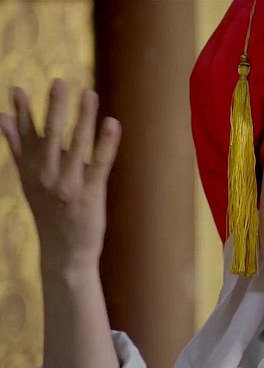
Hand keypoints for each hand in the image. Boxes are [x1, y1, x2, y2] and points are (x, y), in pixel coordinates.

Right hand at [0, 79, 120, 271]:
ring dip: (83, 118)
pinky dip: (106, 142)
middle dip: (55, 107)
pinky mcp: (91, 194)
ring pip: (76, 144)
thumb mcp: (28, 179)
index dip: (22, 112)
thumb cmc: (49, 210)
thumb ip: (18, 146)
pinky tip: (112, 123)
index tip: (17, 89)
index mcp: (31, 170)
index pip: (25, 135)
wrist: (64, 251)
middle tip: (60, 82)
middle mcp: (47, 175)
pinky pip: (100, 163)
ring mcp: (69, 184)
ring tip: (89, 93)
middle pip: (50, 135)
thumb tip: (2, 116)